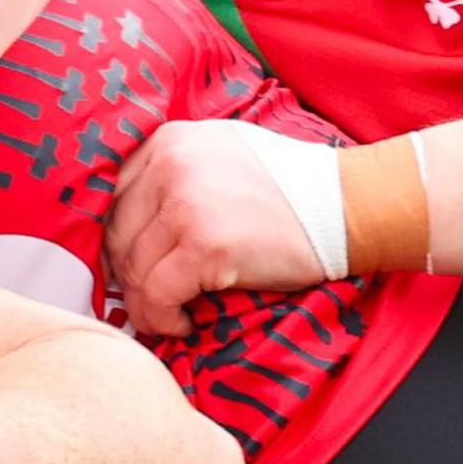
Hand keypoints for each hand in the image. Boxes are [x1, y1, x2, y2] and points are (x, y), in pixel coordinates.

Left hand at [106, 119, 330, 336]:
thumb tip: (124, 223)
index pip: (113, 200)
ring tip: (169, 314)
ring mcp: (186, 204)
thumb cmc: (286, 190)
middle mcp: (170, 165)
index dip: (119, 242)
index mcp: (169, 141)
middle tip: (152, 298)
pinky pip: (157, 295)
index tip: (133, 268)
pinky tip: (183, 322)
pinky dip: (162, 318)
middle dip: (130, 276)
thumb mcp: (219, 154)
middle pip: (117, 236)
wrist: (349, 207)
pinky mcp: (205, 245)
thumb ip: (171, 174)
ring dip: (146, 304)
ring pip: (134, 270)